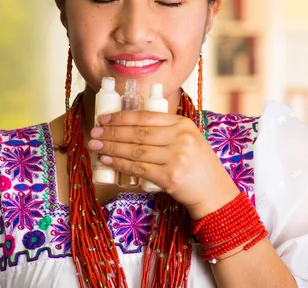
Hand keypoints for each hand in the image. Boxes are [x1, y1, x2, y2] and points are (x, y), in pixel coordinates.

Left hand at [87, 110, 238, 219]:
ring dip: (111, 147)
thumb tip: (128, 125)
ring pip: (135, 150)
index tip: (104, 118)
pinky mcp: (170, 176)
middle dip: (111, 132)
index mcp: (183, 124)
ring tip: (95, 146)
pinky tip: (107, 160)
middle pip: (138, 133)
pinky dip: (120, 163)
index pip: (147, 116)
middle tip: (94, 132)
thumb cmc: (197, 165)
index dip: (122, 117)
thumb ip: (166, 130)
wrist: (214, 192)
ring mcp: (176, 157)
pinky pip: (138, 168)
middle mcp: (180, 138)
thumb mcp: (188, 139)